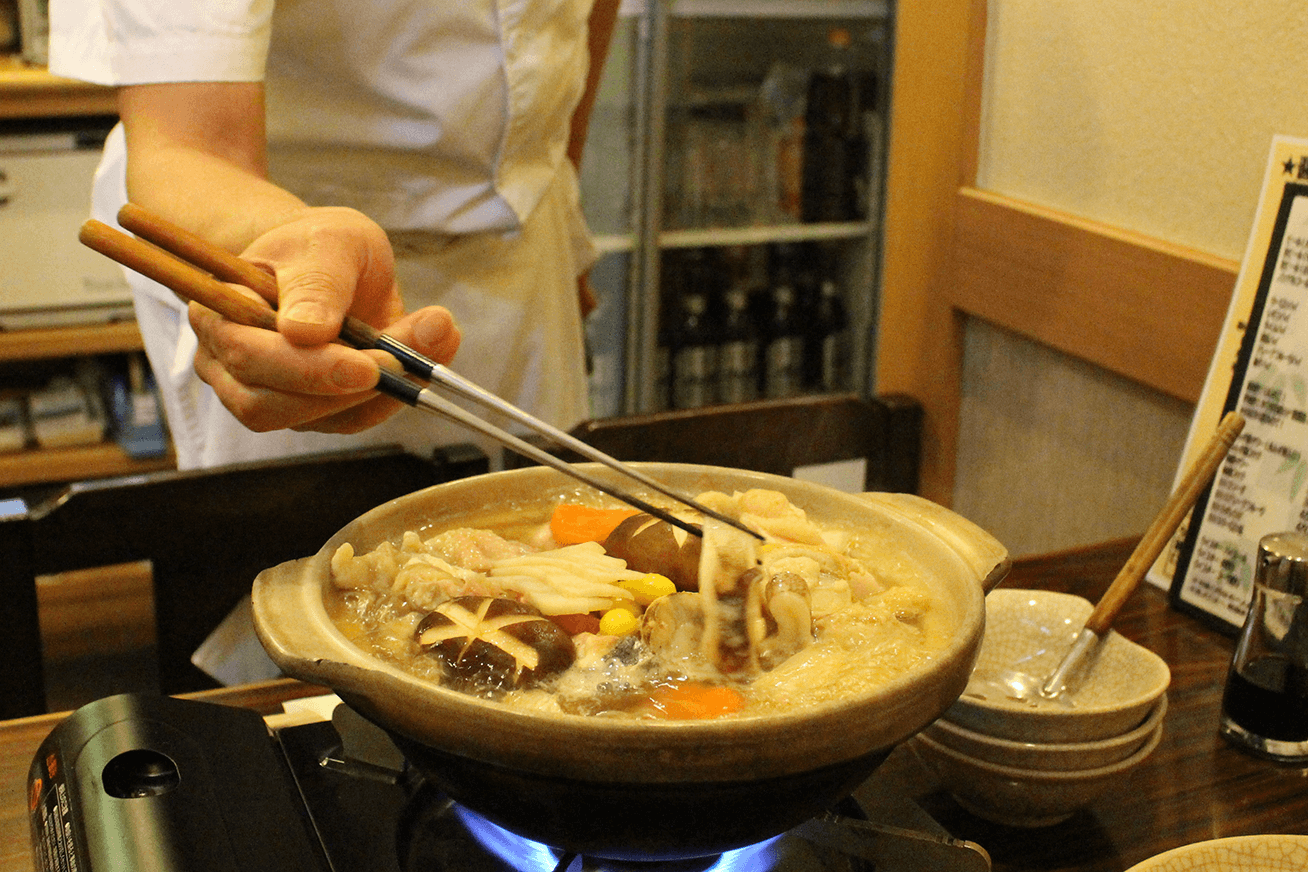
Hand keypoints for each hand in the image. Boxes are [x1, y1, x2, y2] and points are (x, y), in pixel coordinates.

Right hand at [189, 207, 460, 432]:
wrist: (333, 261)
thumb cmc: (320, 245)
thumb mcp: (329, 242)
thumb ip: (317, 282)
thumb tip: (305, 333)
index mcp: (219, 313)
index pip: (248, 355)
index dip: (306, 368)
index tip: (368, 365)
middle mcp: (228, 364)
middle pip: (269, 404)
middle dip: (345, 388)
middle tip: (408, 360)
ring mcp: (266, 394)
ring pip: (314, 419)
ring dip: (376, 395)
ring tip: (430, 343)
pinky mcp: (309, 412)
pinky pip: (348, 420)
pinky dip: (392, 396)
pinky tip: (425, 360)